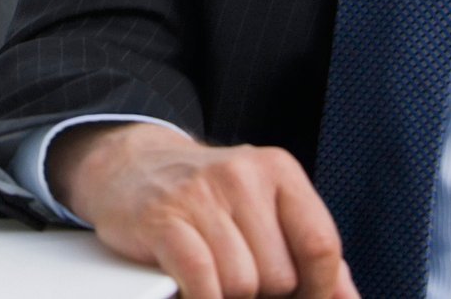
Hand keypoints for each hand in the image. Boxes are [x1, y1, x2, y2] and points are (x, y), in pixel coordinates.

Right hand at [49, 123, 355, 298]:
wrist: (128, 165)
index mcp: (278, 170)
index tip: (302, 298)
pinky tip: (194, 291)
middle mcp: (241, 174)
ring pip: (242, 284)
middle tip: (238, 277)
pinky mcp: (163, 219)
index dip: (319, 290)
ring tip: (211, 277)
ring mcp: (199, 194)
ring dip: (227, 295)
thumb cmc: (206, 198)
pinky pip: (203, 281)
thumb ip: (307, 251)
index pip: (321, 246)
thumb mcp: (263, 207)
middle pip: (279, 275)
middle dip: (262, 292)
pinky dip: (204, 298)